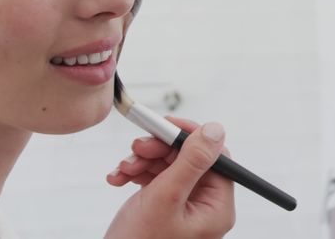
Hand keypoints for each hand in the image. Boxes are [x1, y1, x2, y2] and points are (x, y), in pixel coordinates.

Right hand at [104, 117, 235, 238]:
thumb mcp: (166, 197)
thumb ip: (191, 162)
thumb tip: (215, 130)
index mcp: (216, 207)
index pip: (215, 156)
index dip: (190, 136)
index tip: (164, 125)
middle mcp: (204, 207)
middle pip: (189, 158)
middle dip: (160, 149)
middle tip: (138, 147)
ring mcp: (184, 208)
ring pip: (169, 166)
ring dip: (143, 161)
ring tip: (124, 169)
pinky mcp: (164, 209)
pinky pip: (155, 179)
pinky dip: (136, 174)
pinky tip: (118, 178)